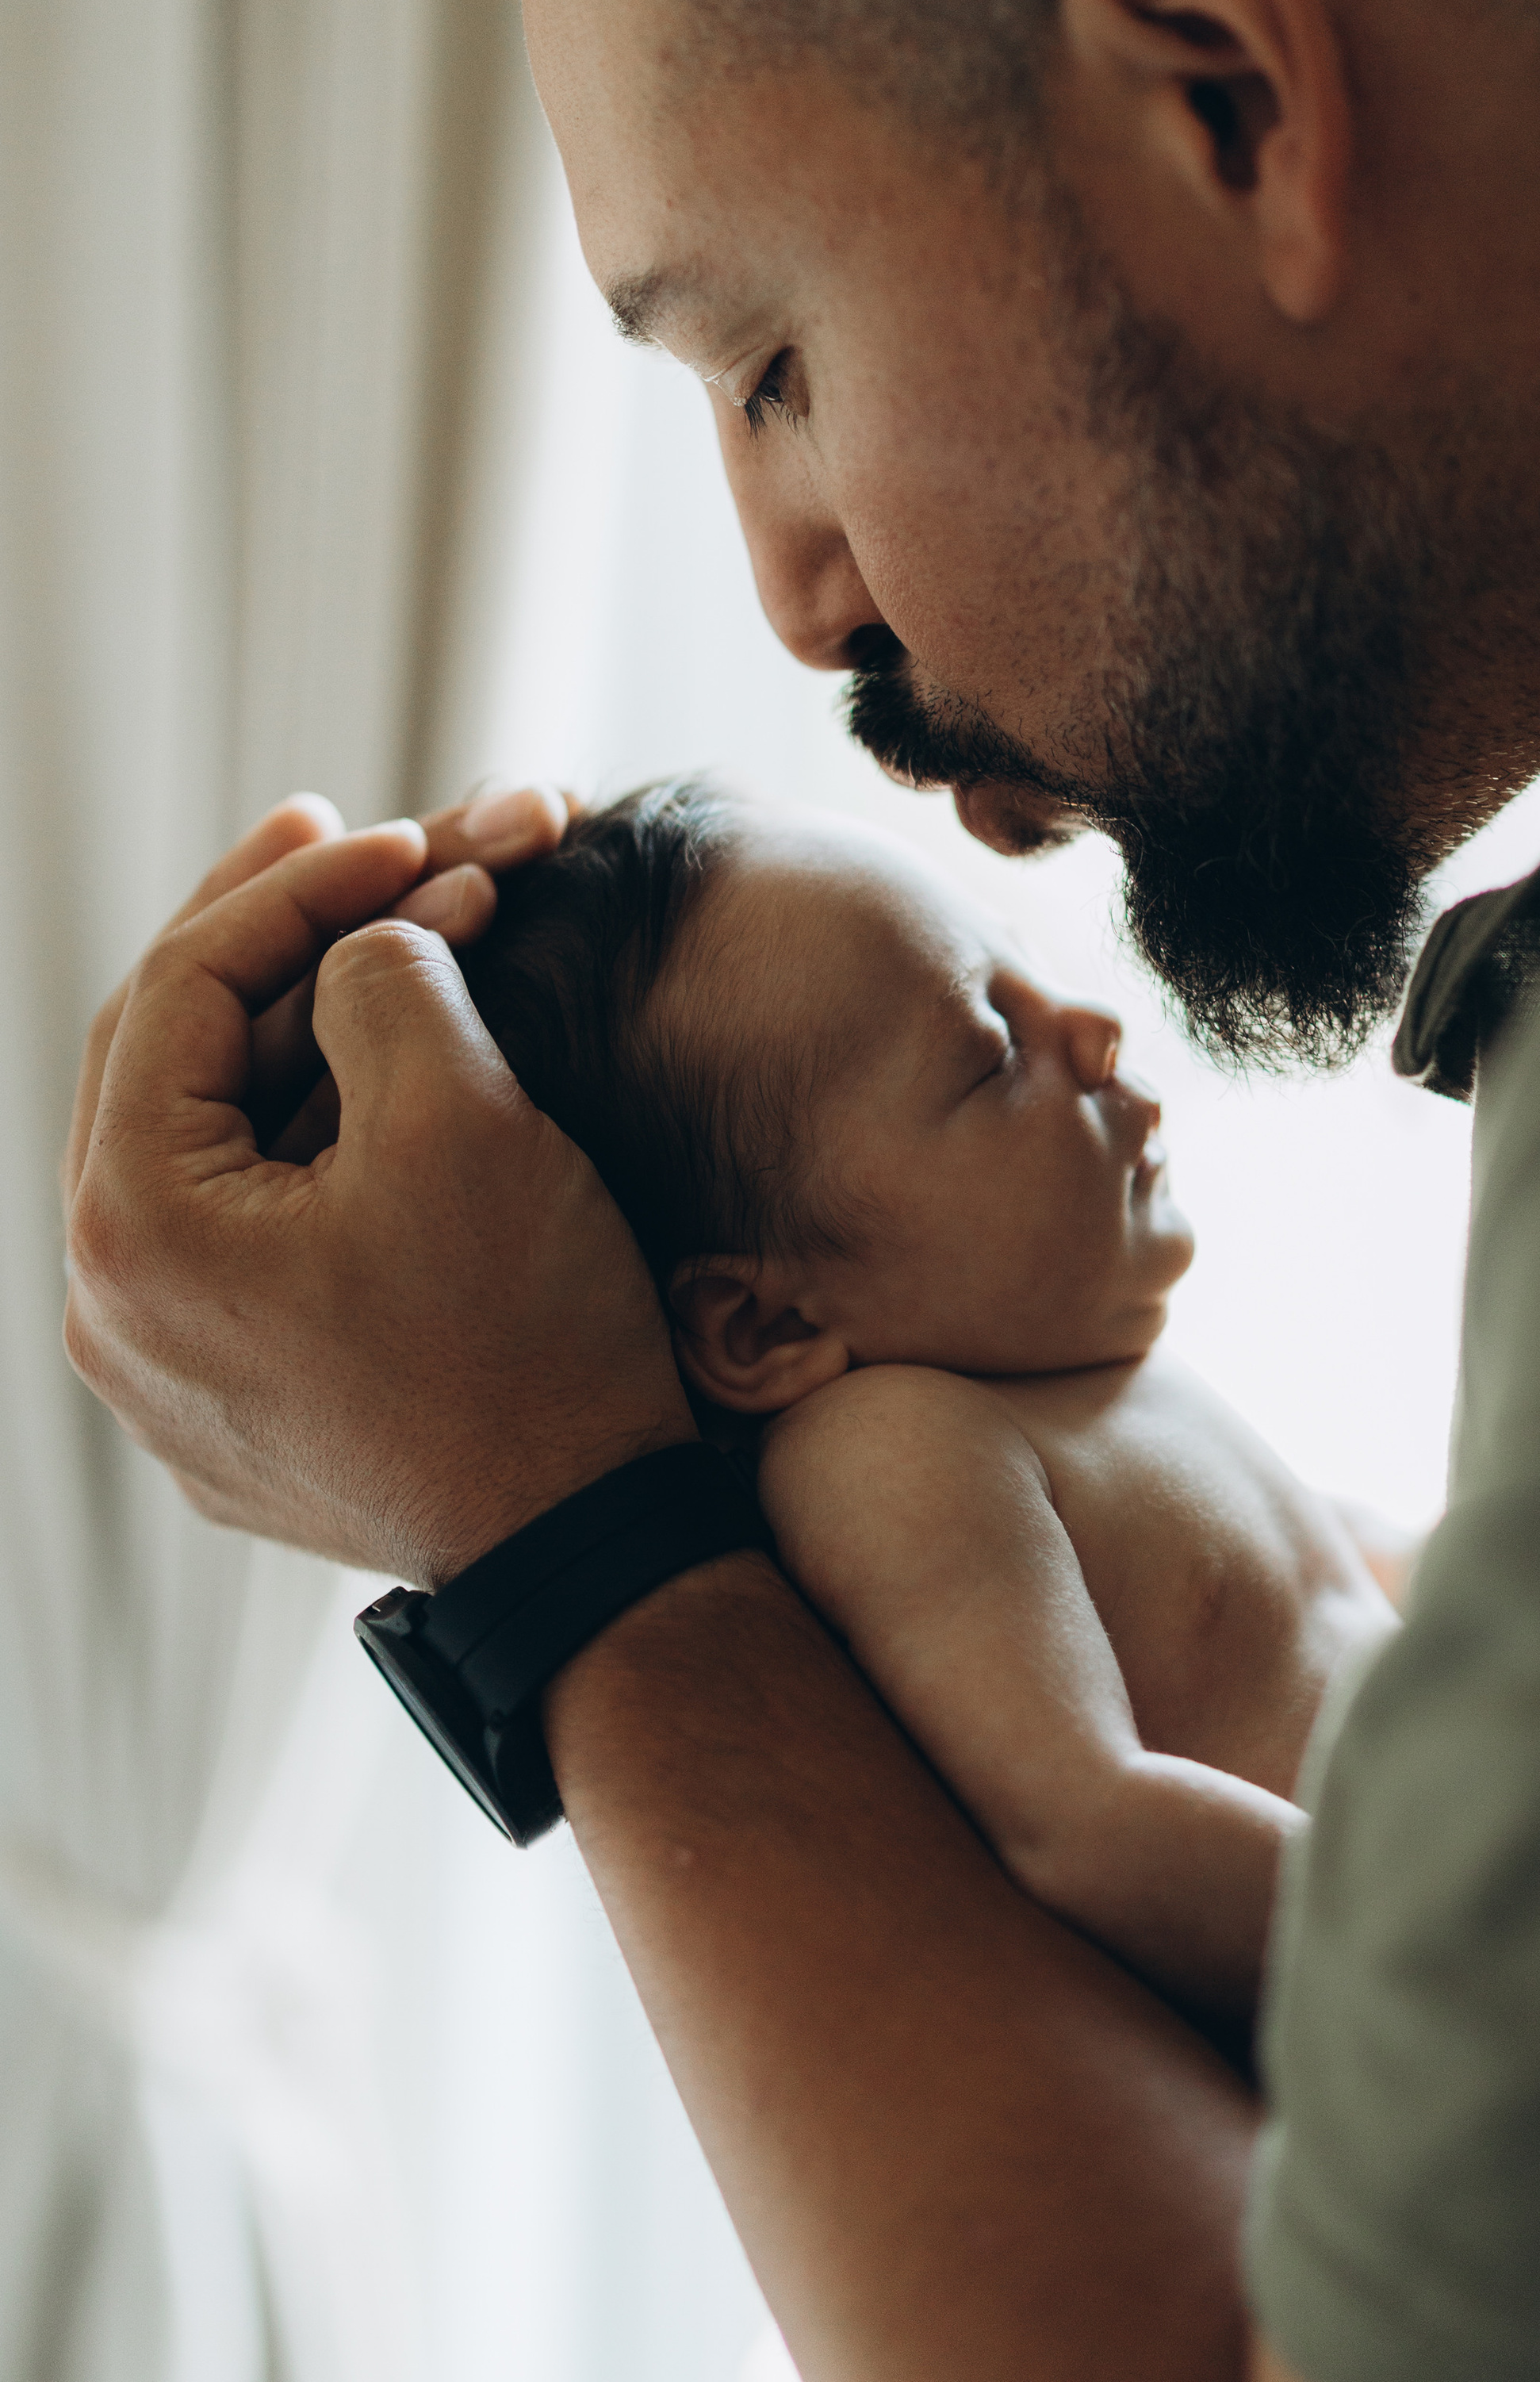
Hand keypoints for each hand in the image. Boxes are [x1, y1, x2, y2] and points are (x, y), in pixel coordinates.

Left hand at [63, 790, 694, 1583]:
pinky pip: (246, 1226)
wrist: (582, 1547)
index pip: (181, 988)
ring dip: (299, 1033)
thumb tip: (362, 941)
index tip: (406, 836)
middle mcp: (114, 1305)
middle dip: (270, 935)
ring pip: (208, 1141)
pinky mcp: (237, 1400)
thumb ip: (386, 976)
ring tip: (395, 943)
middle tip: (347, 838)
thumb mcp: (463, 1114)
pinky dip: (310, 1133)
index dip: (297, 889)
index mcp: (135, 1227)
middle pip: (166, 1057)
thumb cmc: (524, 1338)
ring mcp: (168, 1366)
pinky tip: (384, 1076)